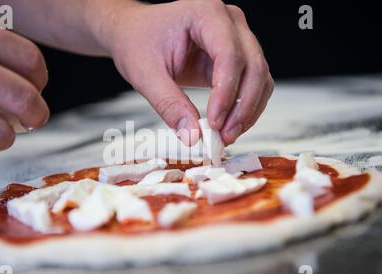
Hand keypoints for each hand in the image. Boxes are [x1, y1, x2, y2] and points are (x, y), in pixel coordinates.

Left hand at [106, 0, 273, 145]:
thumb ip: (169, 105)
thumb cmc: (138, 41)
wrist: (135, 33)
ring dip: (248, 110)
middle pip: (253, 66)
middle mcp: (229, 23)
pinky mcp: (236, 58)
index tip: (214, 122)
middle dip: (242, 106)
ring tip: (226, 135)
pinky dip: (246, 107)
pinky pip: (253, 84)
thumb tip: (192, 136)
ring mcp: (237, 39)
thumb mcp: (145, 74)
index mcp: (206, 14)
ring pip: (260, 77)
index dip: (226, 92)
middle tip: (224, 135)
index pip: (229, 54)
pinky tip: (230, 125)